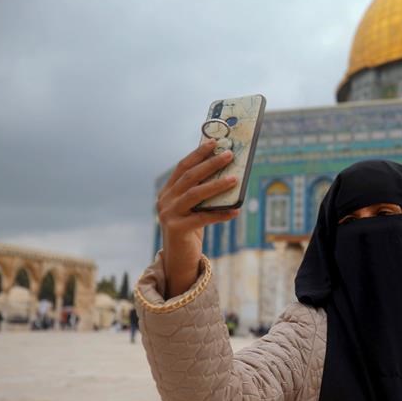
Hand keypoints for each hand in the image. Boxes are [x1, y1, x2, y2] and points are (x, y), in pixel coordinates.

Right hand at [156, 140, 239, 297]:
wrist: (178, 258)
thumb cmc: (190, 229)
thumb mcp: (193, 208)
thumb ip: (201, 192)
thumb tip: (228, 173)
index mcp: (168, 191)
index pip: (183, 166)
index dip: (198, 153)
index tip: (215, 142)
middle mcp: (165, 200)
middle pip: (190, 177)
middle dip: (210, 164)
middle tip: (229, 155)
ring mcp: (169, 214)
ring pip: (195, 195)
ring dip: (216, 185)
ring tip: (235, 179)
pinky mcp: (177, 229)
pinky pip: (203, 218)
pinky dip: (220, 214)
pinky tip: (236, 211)